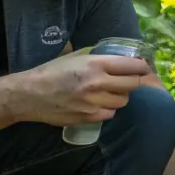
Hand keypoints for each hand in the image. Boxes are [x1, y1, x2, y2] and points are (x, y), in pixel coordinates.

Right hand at [16, 49, 151, 125]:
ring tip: (111, 92)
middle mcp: (97, 83)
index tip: (145, 67)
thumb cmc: (51, 72)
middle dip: (135, 81)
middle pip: (133, 84)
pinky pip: (111, 113)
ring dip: (121, 96)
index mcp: (95, 64)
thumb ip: (97, 57)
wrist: (29, 95)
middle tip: (131, 80)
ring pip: (123, 101)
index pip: (131, 66)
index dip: (142, 67)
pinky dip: (109, 108)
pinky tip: (100, 103)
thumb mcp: (75, 56)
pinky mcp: (89, 117)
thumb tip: (120, 58)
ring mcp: (94, 102)